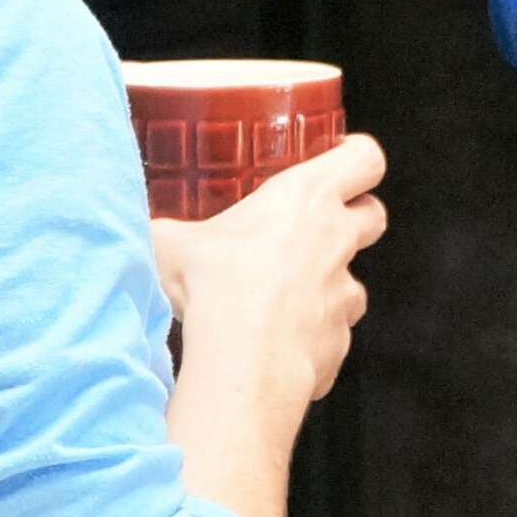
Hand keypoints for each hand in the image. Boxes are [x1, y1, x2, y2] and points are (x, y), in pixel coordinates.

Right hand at [154, 134, 387, 422]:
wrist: (241, 359)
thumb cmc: (216, 284)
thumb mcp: (173, 244)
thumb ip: (166, 233)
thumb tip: (142, 233)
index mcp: (309, 196)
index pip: (366, 158)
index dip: (358, 157)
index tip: (341, 159)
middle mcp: (337, 238)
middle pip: (375, 215)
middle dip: (355, 219)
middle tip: (318, 228)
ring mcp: (344, 293)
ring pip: (354, 283)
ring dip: (329, 288)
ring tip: (286, 300)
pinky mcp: (339, 343)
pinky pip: (332, 337)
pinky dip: (311, 340)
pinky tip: (276, 346)